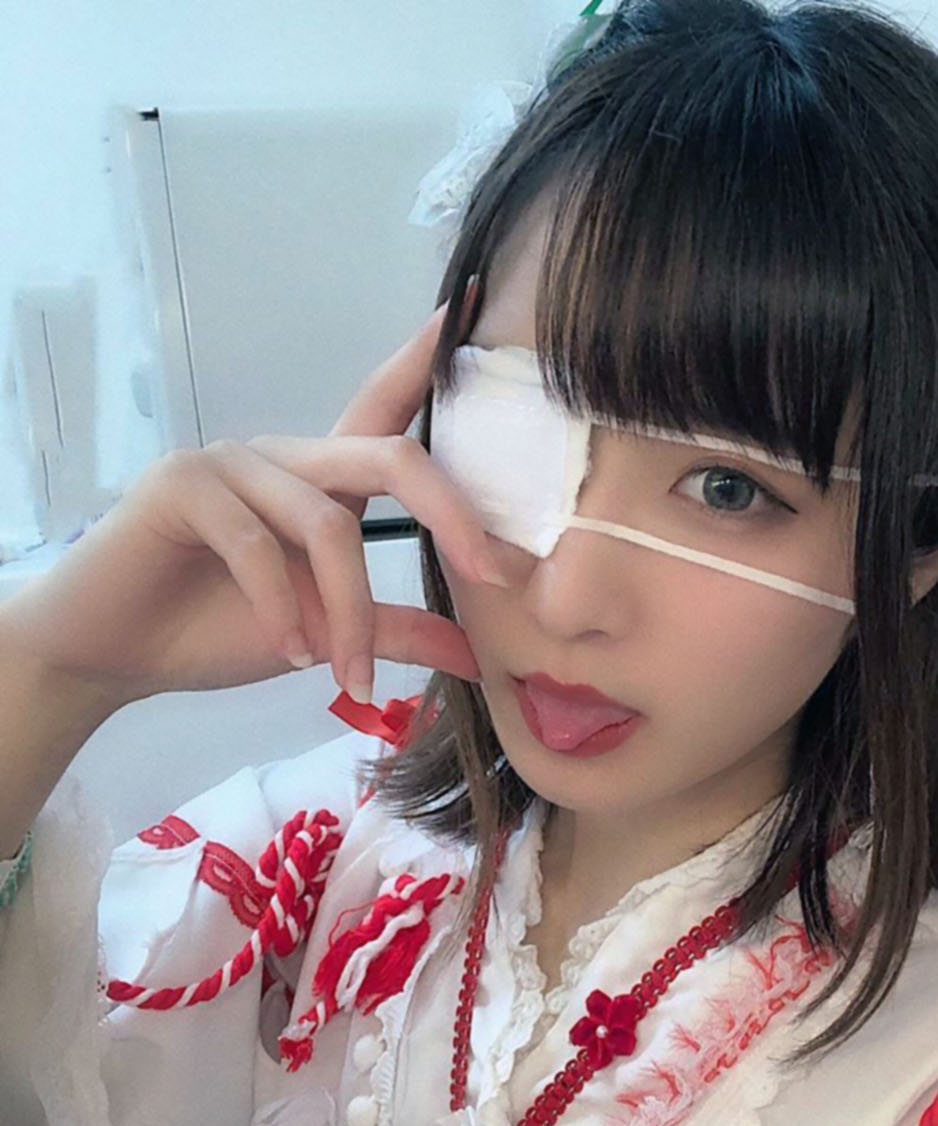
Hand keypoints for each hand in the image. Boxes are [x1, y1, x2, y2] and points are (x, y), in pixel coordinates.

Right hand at [0, 294, 495, 709]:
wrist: (112, 653)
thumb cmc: (215, 630)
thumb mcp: (324, 633)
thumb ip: (396, 632)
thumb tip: (475, 655)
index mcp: (318, 479)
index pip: (384, 408)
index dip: (426, 358)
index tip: (471, 306)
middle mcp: (282, 457)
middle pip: (389, 456)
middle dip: (451, 516)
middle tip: (494, 577)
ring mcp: (230, 462)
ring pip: (328, 527)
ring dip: (350, 614)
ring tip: (348, 674)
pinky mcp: (183, 485)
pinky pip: (259, 546)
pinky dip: (285, 611)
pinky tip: (288, 654)